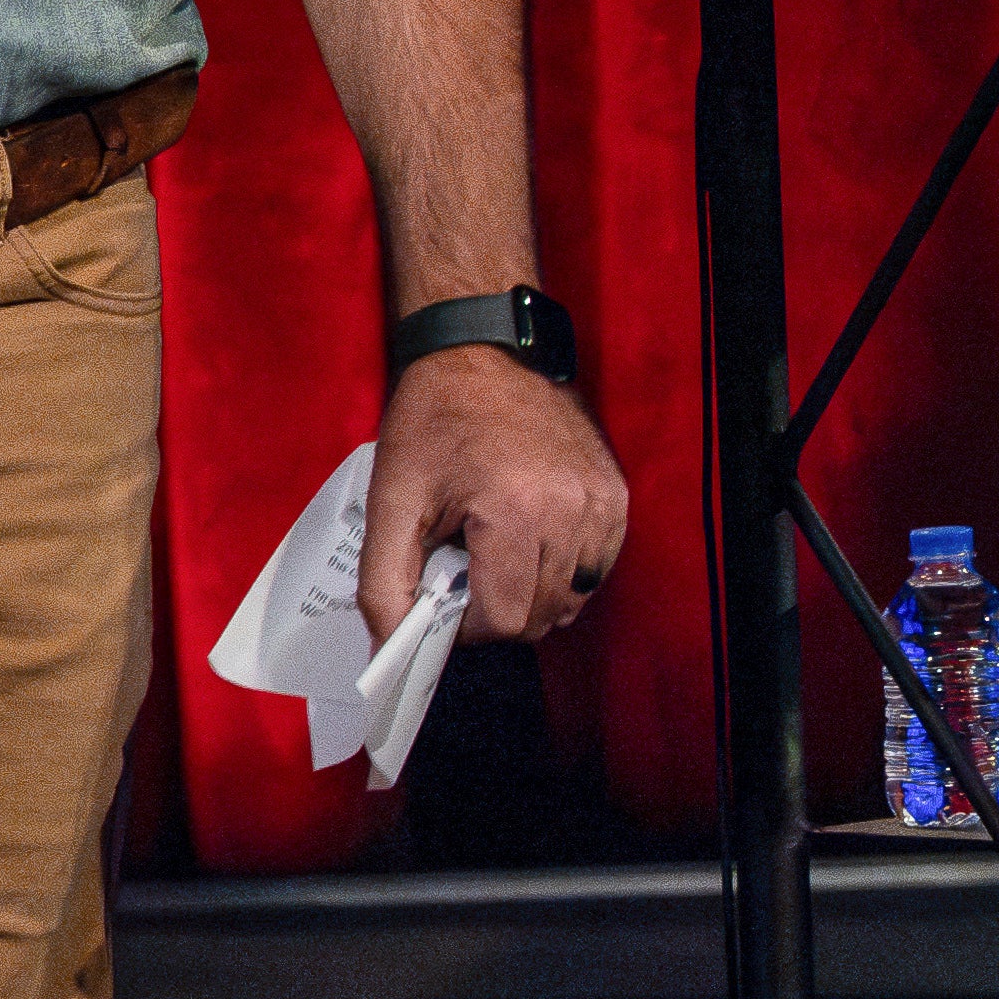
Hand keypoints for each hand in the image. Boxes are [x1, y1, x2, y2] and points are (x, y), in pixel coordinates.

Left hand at [363, 347, 629, 646]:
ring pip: (572, 598)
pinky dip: (564, 569)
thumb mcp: (391, 499)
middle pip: (540, 617)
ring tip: (496, 547)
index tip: (444, 593)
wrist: (480, 350)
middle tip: (465, 564)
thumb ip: (384, 582)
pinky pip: (596, 567)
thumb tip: (389, 648)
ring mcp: (600, 502)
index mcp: (514, 512)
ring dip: (531, 592)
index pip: (504, 621)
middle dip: (495, 608)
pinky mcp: (614, 494)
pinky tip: (530, 537)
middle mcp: (570, 510)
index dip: (465, 624)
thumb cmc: (434, 418)